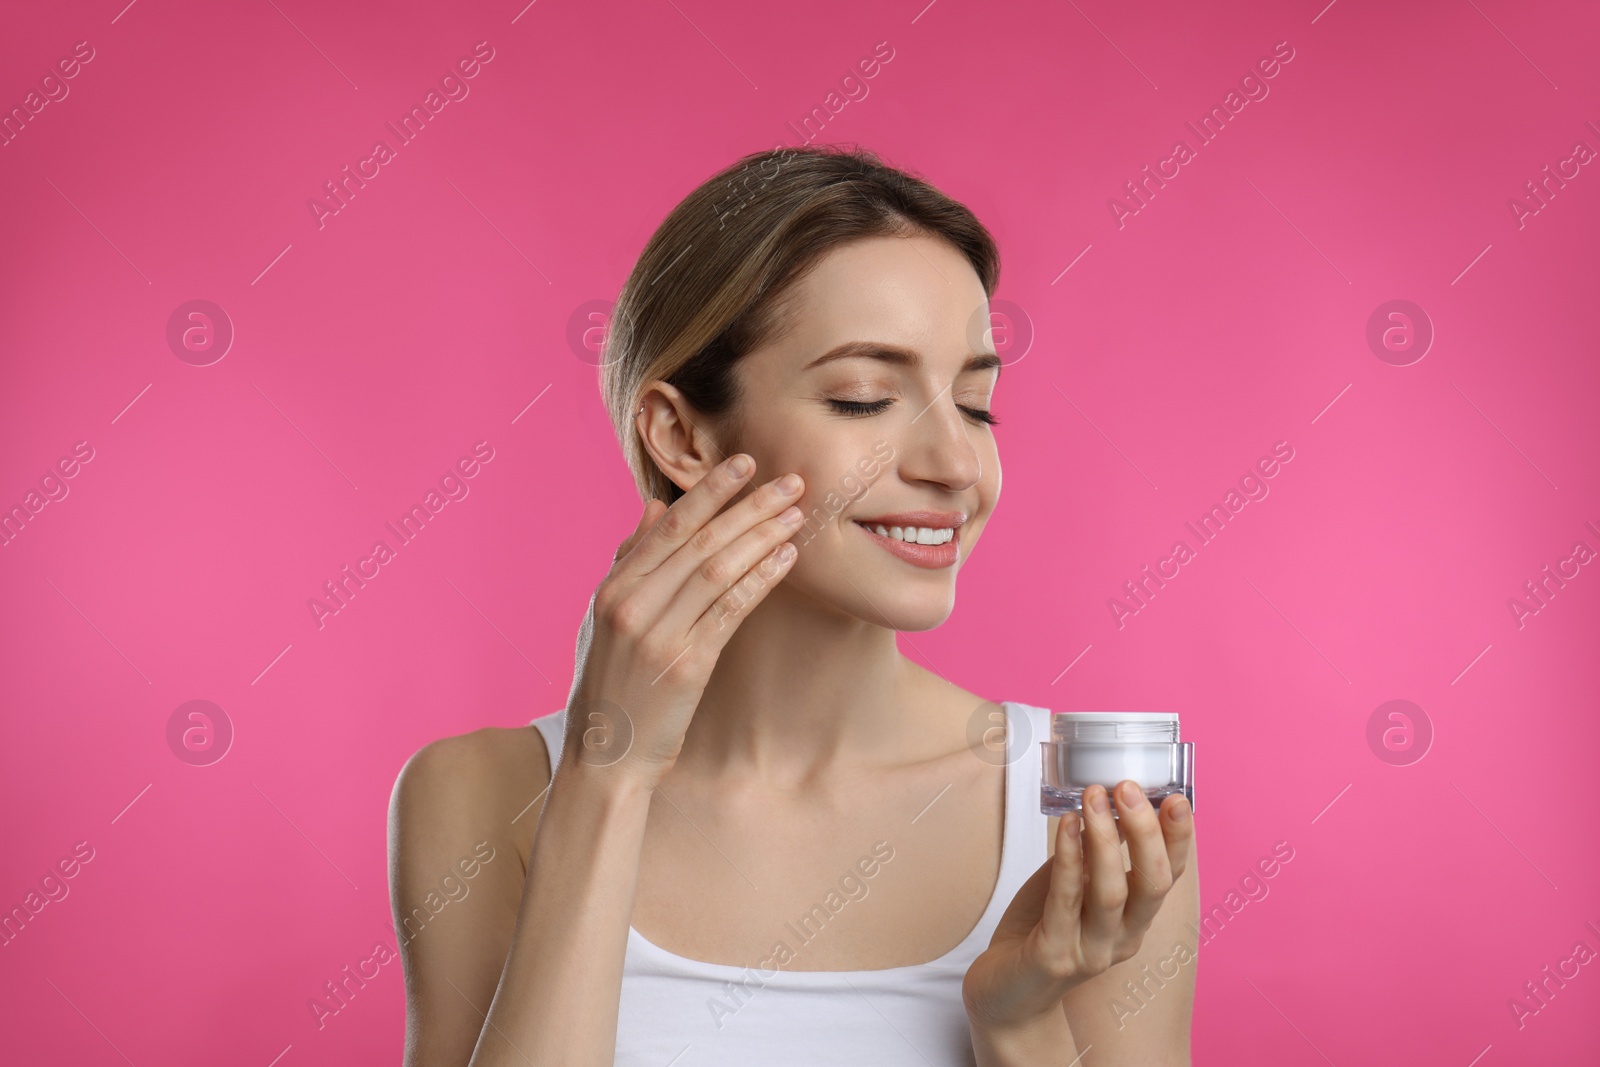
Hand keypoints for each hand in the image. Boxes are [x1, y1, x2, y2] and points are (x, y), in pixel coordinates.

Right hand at [562, 454, 805, 787]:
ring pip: (718, 568)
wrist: (605, 756)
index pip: (670, 526)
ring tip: (796, 514)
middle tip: (789, 481)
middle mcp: (632, 604)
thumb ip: (631, 562)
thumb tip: (656, 508)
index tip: (743, 463)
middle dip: (748, 505)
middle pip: (700, 540)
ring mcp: (658, 633)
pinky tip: (786, 559)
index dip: (710, 491)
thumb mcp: (607, 618)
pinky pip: (730, 610)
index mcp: (614, 588)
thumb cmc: (613, 685)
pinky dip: (760, 579)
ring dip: (762, 536)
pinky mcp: (686, 664)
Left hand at [962, 781, 1193, 1036]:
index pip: (1170, 876)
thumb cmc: (1040, 929)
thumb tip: (1110, 799)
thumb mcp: (1076, 885)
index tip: (1176, 797)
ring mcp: (1090, 951)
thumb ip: (1095, 853)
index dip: (1178, 838)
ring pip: (1111, 893)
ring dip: (1105, 840)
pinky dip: (1068, 859)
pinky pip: (1064, 902)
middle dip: (1146, 833)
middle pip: (1152, 885)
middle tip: (1128, 788)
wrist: (1005, 994)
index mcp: (1134, 919)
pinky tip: (1067, 826)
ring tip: (1094, 797)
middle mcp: (1122, 938)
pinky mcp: (1053, 956)